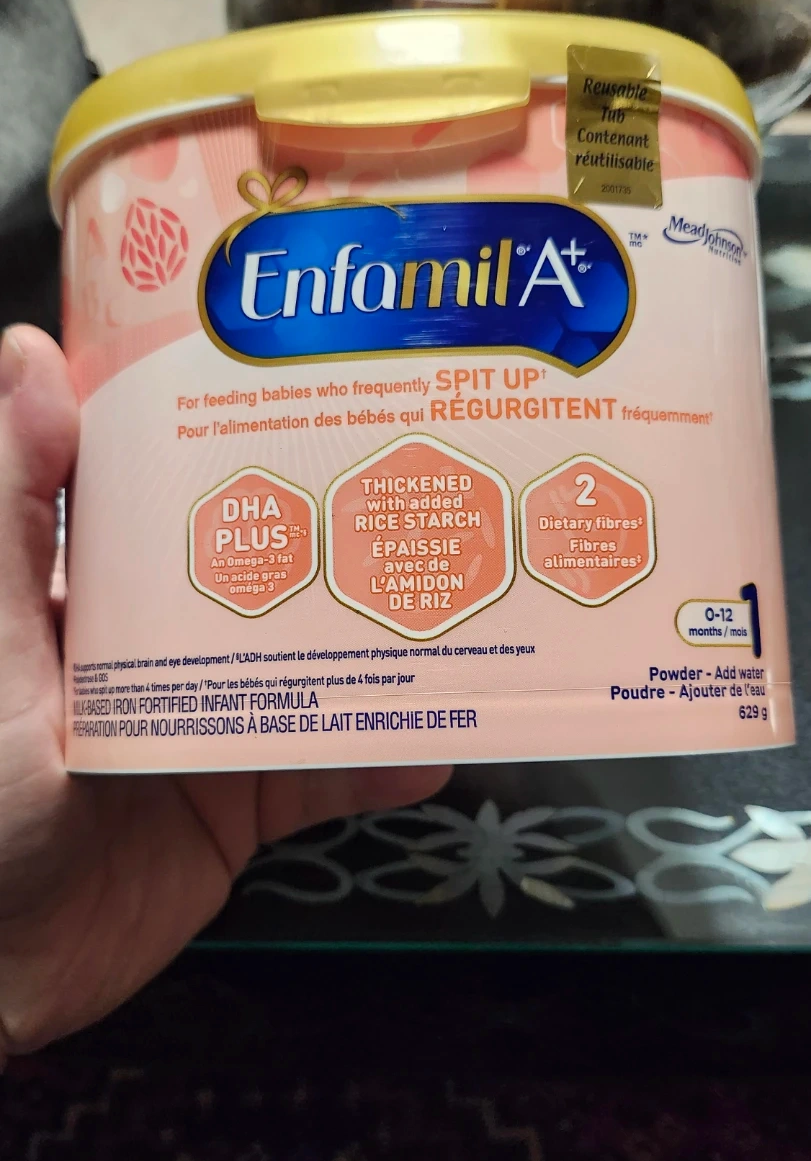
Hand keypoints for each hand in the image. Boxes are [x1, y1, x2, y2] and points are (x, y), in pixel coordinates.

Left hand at [0, 327, 449, 1059]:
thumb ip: (10, 510)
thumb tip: (33, 355)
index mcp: (93, 588)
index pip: (173, 489)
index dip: (236, 433)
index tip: (311, 375)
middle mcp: (159, 646)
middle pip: (268, 572)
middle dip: (343, 532)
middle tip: (434, 472)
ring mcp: (207, 724)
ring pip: (313, 669)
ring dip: (385, 646)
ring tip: (465, 598)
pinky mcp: (238, 804)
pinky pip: (325, 774)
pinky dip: (382, 761)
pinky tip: (441, 739)